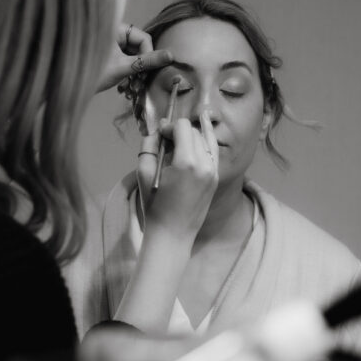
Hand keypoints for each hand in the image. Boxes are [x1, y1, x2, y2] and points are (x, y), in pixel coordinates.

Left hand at [96, 23, 171, 93]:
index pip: (143, 38)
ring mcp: (109, 44)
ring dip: (134, 73)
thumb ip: (148, 61)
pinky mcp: (106, 55)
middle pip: (138, 47)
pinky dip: (126, 73)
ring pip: (131, 56)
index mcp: (115, 29)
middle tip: (140, 83)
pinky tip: (124, 87)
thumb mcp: (124, 67)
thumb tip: (171, 56)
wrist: (69, 88)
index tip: (146, 73)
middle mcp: (112, 33)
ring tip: (131, 88)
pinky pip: (123, 61)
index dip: (149, 55)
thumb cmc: (94, 73)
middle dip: (141, 66)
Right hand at [136, 110, 218, 236]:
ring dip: (195, 135)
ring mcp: (214, 172)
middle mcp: (204, 164)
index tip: (160, 135)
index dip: (170, 126)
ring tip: (186, 132)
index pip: (183, 127)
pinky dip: (206, 143)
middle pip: (195, 132)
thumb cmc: (154, 205)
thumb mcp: (144, 173)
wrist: (172, 234)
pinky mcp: (216, 179)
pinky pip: (213, 153)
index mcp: (186, 161)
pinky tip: (203, 134)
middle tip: (166, 140)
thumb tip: (158, 128)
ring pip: (207, 140)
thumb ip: (149, 146)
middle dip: (181, 131)